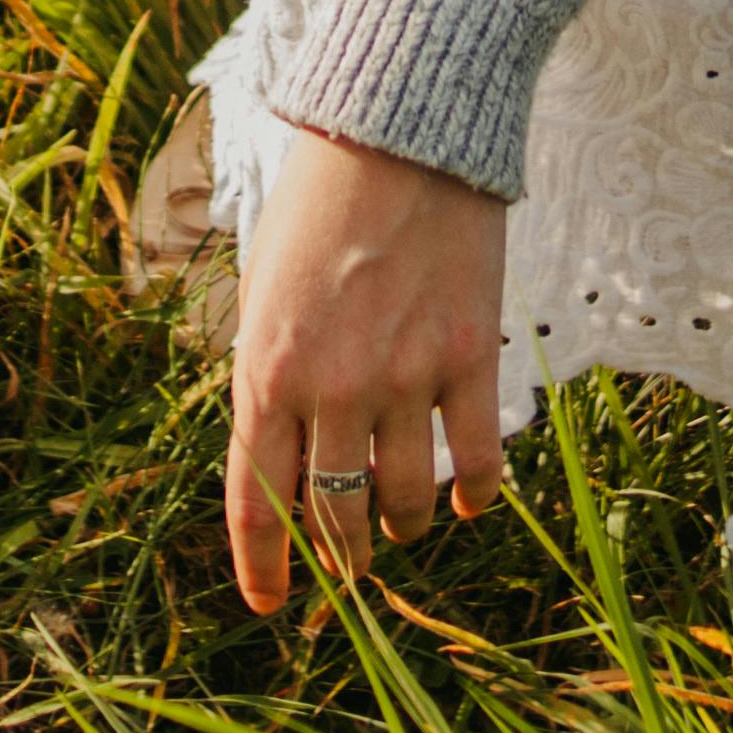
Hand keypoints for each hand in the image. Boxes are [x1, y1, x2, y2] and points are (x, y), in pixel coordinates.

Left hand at [224, 122, 510, 610]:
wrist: (399, 130)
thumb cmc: (319, 203)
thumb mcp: (264, 290)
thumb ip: (271, 373)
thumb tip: (286, 450)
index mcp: (266, 369)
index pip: (257, 501)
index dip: (265, 566)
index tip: (273, 603)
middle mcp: (331, 386)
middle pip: (333, 514)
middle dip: (340, 554)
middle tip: (350, 566)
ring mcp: (405, 376)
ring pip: (403, 499)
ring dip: (400, 525)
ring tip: (402, 524)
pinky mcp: (469, 356)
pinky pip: (475, 459)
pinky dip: (474, 495)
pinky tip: (472, 503)